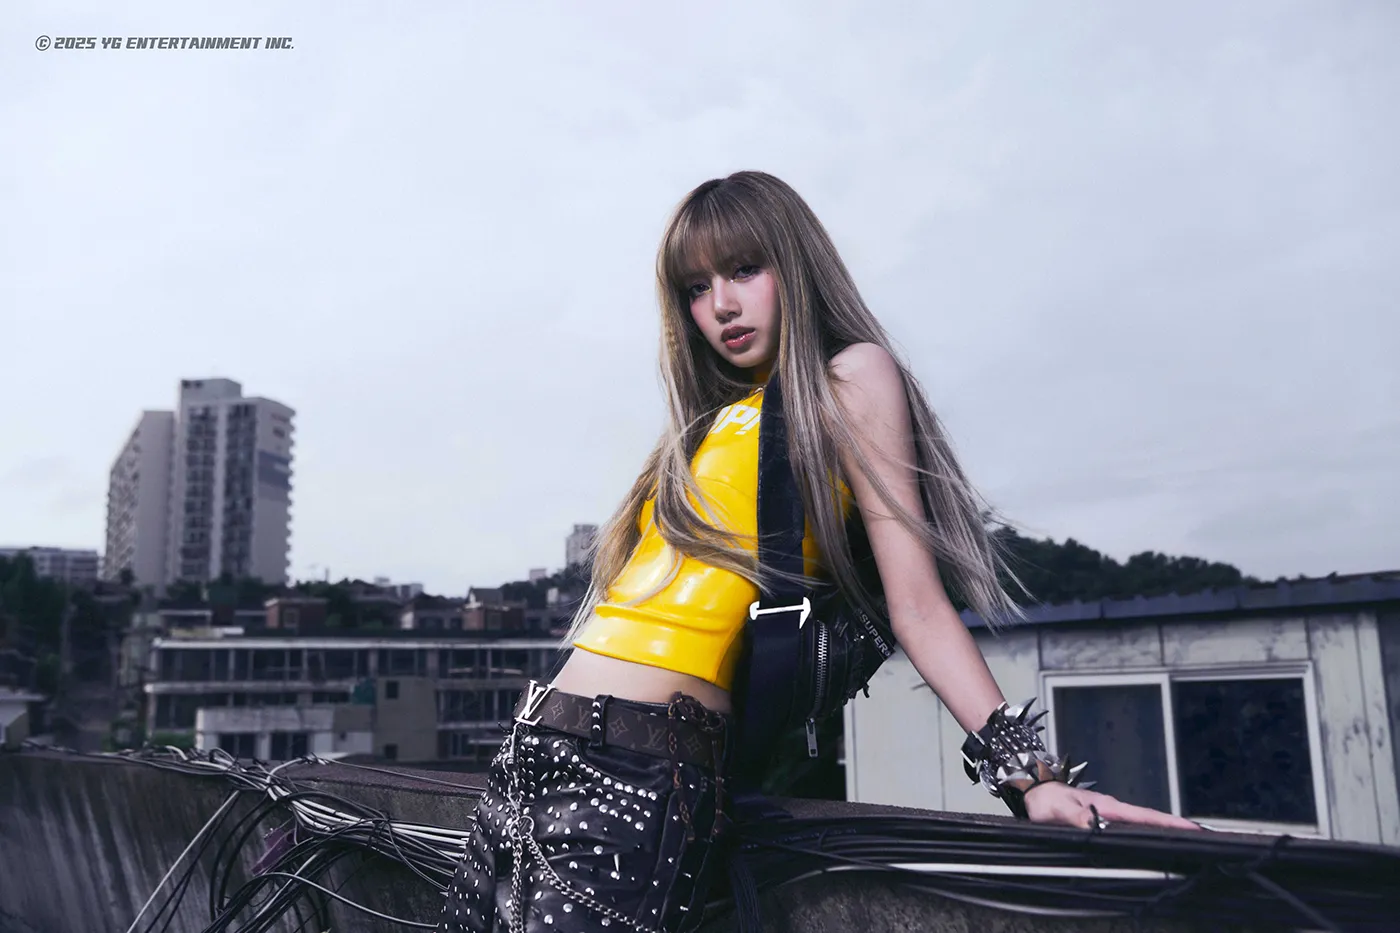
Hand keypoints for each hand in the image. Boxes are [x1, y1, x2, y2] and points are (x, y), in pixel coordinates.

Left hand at [1022, 781, 1201, 831]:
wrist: (1034, 789)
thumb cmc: (1045, 800)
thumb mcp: (1057, 810)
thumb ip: (1075, 817)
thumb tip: (1095, 826)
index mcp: (1108, 806)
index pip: (1145, 816)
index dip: (1170, 823)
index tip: (1195, 829)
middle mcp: (1113, 809)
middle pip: (1151, 820)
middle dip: (1177, 828)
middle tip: (1204, 839)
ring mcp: (1110, 813)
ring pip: (1143, 823)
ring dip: (1164, 830)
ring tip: (1189, 842)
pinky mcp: (1104, 818)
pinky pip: (1131, 825)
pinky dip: (1147, 831)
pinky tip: (1155, 841)